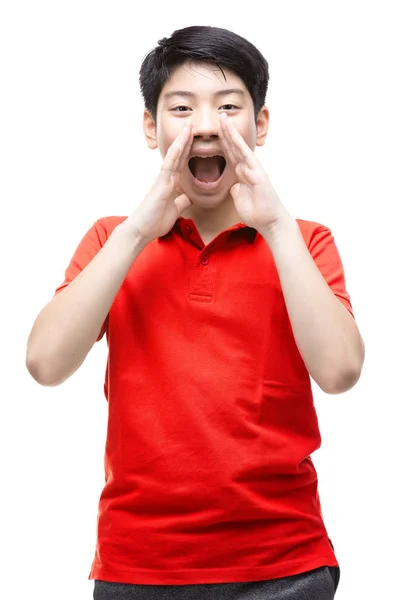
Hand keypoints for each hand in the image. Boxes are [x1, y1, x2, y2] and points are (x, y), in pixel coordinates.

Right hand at [123, 123, 192, 243]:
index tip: (197, 137)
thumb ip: (182, 201)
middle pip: (179, 154)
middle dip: (187, 139)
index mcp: (171, 183)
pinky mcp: (161, 183)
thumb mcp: (175, 210)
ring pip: (174, 154)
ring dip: (182, 139)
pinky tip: (182, 141)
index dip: (190, 149)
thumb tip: (189, 197)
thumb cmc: (155, 221)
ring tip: (189, 125)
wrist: (141, 230)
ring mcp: (163, 178)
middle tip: (194, 122)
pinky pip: (169, 164)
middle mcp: (167, 177)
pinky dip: (176, 151)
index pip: (183, 162)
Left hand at [218, 112, 289, 232]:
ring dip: (230, 131)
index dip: (221, 141)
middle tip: (217, 115)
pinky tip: (232, 133)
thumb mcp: (240, 198)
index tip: (213, 130)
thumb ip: (237, 189)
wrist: (269, 221)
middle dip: (224, 131)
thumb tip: (234, 186)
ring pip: (239, 146)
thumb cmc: (257, 212)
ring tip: (222, 117)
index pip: (229, 154)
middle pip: (233, 146)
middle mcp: (247, 168)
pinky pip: (245, 155)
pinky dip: (238, 143)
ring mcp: (253, 169)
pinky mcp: (257, 173)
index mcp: (241, 174)